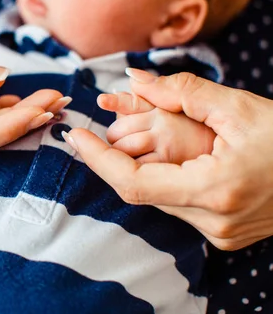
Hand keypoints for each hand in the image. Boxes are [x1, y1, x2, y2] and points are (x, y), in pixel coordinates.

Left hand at [63, 69, 272, 249]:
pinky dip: (164, 181)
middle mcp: (214, 221)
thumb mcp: (238, 106)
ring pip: (158, 199)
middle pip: (142, 190)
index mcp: (215, 188)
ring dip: (140, 170)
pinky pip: (178, 207)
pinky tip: (164, 161)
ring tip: (127, 142)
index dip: (97, 159)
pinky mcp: (225, 235)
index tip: (75, 135)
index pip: (132, 182)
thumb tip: (135, 78)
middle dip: (113, 160)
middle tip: (91, 133)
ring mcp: (220, 233)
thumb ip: (183, 91)